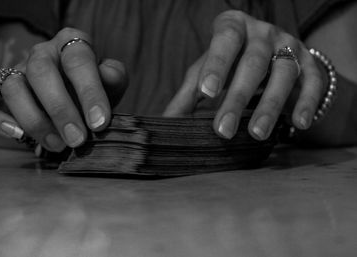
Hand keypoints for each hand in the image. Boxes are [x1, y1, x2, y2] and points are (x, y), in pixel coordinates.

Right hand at [0, 28, 126, 150]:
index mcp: (72, 44)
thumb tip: (108, 77)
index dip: (90, 92)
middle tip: (77, 139)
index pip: (78, 60)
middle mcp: (42, 54)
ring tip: (58, 145)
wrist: (75, 99)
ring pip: (13, 88)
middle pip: (41, 71)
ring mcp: (17, 72)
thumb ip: (113, 77)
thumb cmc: (92, 91)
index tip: (99, 123)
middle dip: (60, 109)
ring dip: (34, 121)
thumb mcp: (111, 83)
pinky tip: (16, 135)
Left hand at [164, 11, 323, 139]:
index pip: (225, 40)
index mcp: (233, 28)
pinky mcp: (310, 63)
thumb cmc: (230, 62)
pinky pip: (314, 81)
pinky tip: (299, 124)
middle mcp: (263, 33)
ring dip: (270, 105)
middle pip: (253, 63)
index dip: (216, 64)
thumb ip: (189, 93)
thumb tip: (165, 122)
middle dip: (237, 98)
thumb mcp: (208, 70)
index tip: (206, 93)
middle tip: (223, 130)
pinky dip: (307, 102)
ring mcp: (289, 46)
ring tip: (256, 133)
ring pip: (284, 73)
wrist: (270, 52)